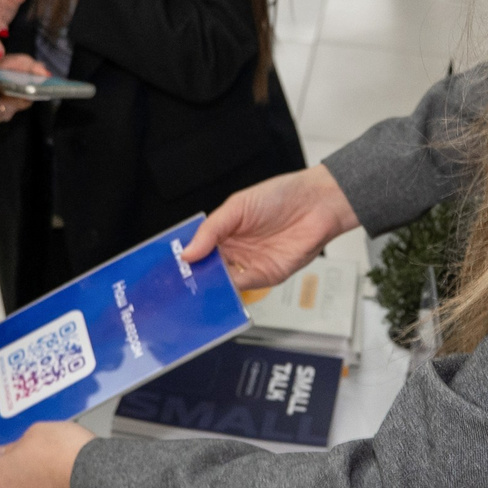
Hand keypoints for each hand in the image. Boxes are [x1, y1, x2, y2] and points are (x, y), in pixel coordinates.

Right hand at [183, 165, 359, 289]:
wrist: (317, 204)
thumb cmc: (280, 196)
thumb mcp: (237, 206)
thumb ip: (211, 230)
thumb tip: (188, 252)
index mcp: (224, 232)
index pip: (198, 249)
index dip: (184, 258)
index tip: (170, 268)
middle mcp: (235, 250)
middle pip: (208, 269)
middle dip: (194, 277)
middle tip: (176, 286)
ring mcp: (250, 264)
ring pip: (223, 282)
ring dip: (210, 287)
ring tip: (194, 291)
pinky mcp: (267, 275)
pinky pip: (245, 287)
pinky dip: (231, 292)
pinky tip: (219, 291)